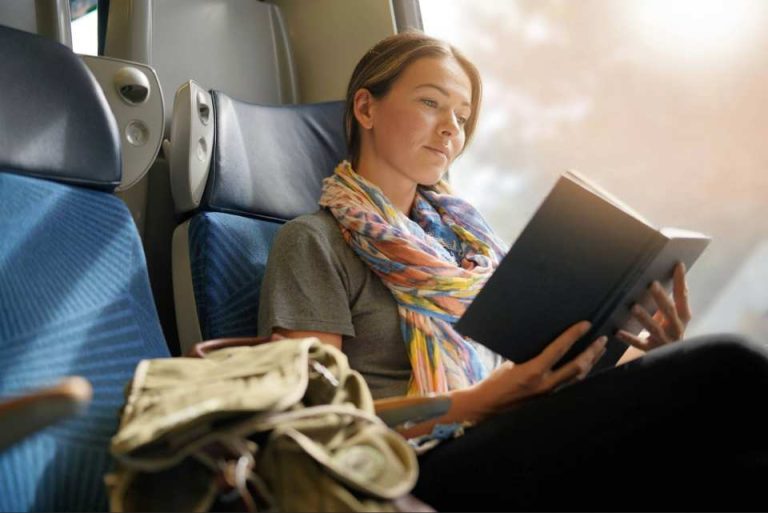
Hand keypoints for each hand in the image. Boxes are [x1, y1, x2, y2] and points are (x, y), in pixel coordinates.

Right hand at [470, 321, 606, 419]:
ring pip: (578, 378)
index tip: (586, 324)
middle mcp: (545, 384)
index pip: (558, 349)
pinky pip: (571, 385)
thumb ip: (531, 356)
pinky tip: (586, 366)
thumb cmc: (496, 381)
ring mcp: (549, 394)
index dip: (573, 335)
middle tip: (602, 339)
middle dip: (592, 352)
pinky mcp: (550, 400)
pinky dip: (581, 373)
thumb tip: (549, 343)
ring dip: (590, 363)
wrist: (488, 406)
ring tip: (599, 350)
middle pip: (577, 367)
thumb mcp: (511, 363)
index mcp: (532, 371)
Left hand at [617, 262, 691, 351]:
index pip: (682, 296)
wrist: (670, 357)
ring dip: (644, 317)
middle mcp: (675, 328)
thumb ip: (669, 298)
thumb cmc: (668, 329)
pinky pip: (638, 344)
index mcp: (682, 316)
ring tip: (634, 307)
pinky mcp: (650, 350)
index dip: (680, 281)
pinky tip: (617, 332)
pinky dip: (628, 338)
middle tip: (652, 284)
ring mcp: (663, 340)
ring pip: (654, 328)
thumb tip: (663, 273)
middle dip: (661, 298)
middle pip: (669, 311)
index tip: (677, 264)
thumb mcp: (672, 315)